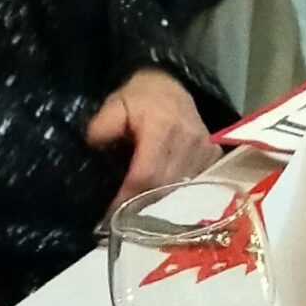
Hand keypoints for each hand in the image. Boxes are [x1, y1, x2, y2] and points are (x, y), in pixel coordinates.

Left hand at [87, 70, 217, 212]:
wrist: (172, 87)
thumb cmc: (140, 99)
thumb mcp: (115, 105)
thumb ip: (103, 125)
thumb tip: (93, 145)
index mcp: (163, 127)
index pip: (146, 174)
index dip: (127, 197)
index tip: (108, 214)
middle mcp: (189, 139)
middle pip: (164, 187)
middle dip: (140, 206)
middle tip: (120, 218)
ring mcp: (205, 148)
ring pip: (181, 190)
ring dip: (158, 203)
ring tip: (137, 211)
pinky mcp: (213, 155)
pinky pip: (195, 185)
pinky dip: (177, 195)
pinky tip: (161, 198)